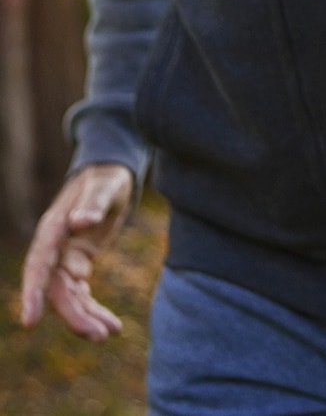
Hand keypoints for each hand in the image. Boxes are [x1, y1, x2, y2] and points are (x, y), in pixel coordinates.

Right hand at [20, 162, 133, 340]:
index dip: (33, 293)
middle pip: (55, 290)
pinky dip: (93, 310)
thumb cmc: (107, 177)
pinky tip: (112, 326)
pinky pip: (81, 294)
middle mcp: (54, 249)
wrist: (110, 174)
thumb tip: (80, 222)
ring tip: (110, 333)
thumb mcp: (106, 185)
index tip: (29, 322)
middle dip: (74, 315)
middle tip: (98, 335)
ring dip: (86, 318)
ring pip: (68, 298)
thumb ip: (94, 201)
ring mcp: (64, 259)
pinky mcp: (78, 264)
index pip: (39, 266)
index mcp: (54, 230)